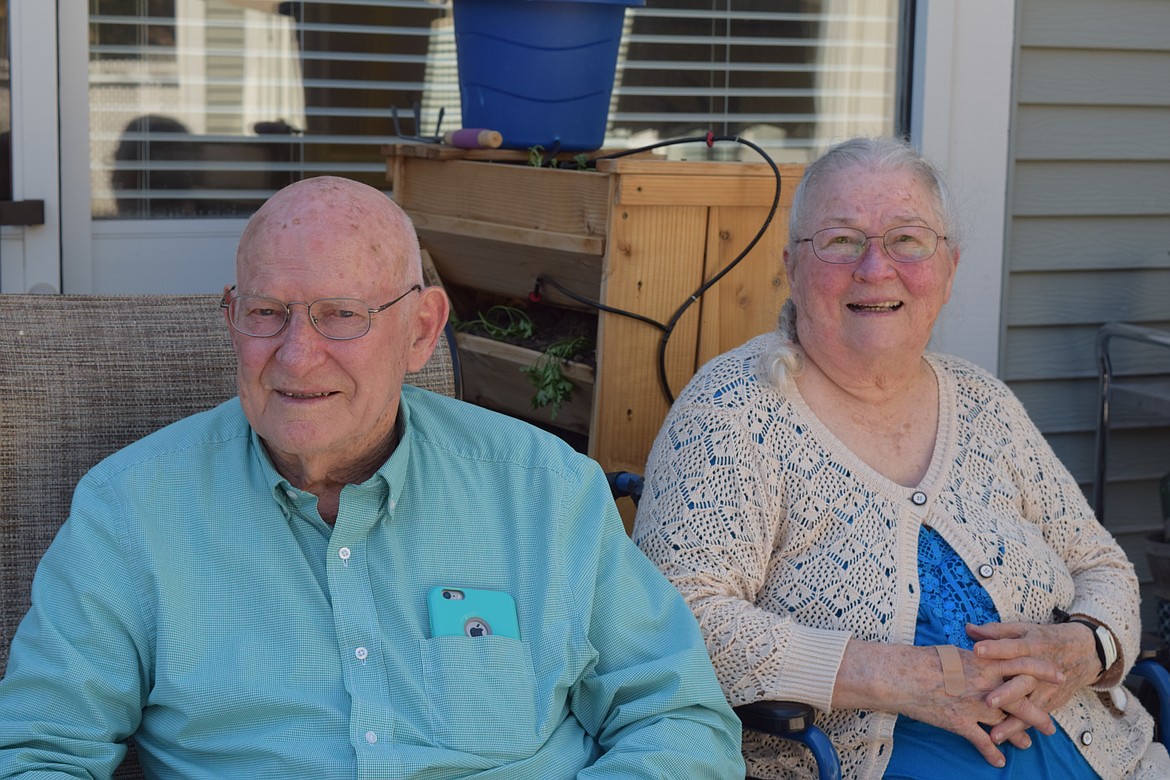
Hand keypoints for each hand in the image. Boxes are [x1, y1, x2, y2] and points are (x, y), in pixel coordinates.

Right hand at [832, 640, 1063, 767]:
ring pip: (1006, 723)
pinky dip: (992, 753)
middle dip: (1039, 714)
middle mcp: (985, 684)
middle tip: (1051, 726)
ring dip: (1019, 735)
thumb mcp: (954, 652)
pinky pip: (982, 741)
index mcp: (985, 662)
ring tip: (1028, 744)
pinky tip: (999, 761)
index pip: (1024, 664)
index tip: (1058, 675)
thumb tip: (984, 658)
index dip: (1044, 670)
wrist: (901, 675)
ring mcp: (974, 705)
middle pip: (1022, 699)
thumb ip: (975, 658)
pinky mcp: (960, 723)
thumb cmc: (923, 660)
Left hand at [968, 621, 1101, 747]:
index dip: (995, 648)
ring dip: (1013, 722)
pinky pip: (1035, 717)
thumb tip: (969, 629)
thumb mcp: (1023, 630)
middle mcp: (1040, 670)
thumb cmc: (1043, 639)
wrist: (1083, 653)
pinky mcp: (1050, 702)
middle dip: (1007, 693)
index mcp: (1032, 646)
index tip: (976, 650)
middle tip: (988, 701)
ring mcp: (1046, 689)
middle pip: (1024, 682)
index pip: (1013, 647)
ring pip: (1030, 707)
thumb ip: (996, 632)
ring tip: (994, 735)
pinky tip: (1005, 738)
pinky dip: (1021, 728)